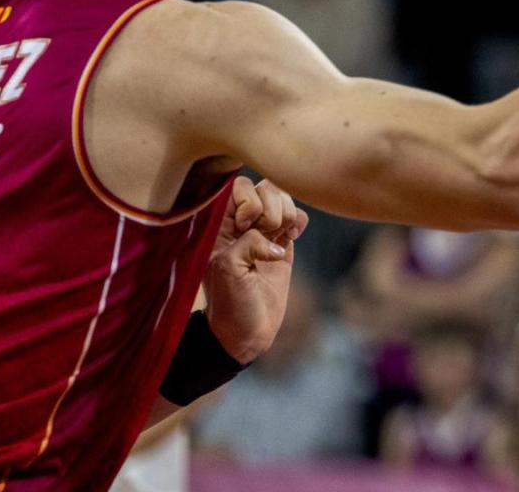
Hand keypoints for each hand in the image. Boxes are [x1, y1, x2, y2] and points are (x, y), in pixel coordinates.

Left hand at [205, 177, 307, 362]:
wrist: (247, 331)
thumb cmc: (230, 302)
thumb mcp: (229, 269)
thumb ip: (248, 243)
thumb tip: (276, 239)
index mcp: (219, 225)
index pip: (237, 187)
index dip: (249, 200)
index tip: (247, 226)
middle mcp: (241, 223)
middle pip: (264, 186)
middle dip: (272, 206)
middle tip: (267, 231)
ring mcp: (263, 231)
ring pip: (282, 198)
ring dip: (287, 213)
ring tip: (282, 235)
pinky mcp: (283, 243)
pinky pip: (296, 216)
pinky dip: (299, 221)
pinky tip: (293, 238)